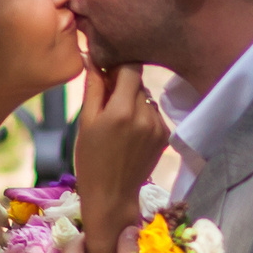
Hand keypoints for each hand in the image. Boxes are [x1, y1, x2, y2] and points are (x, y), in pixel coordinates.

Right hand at [73, 63, 170, 252]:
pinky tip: (130, 133)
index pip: (130, 68)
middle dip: (123, 84)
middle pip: (138, 82)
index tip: (106, 73)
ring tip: (118, 121)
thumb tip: (93, 57)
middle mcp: (145, 115)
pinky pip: (154, 113)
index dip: (117, 66)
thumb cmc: (91, 159)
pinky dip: (143, 115)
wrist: (112, 195)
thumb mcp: (86, 122)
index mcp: (122, 109)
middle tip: (107, 100)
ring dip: (133, 100)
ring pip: (146, 97)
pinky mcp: (165, 136)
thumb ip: (94, 87)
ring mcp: (159, 126)